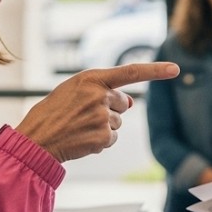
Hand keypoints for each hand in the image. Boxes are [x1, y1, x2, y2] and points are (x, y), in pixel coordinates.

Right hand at [15, 62, 179, 161]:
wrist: (35, 139)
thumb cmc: (52, 113)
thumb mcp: (72, 92)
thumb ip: (101, 92)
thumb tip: (130, 104)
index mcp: (90, 78)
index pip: (130, 72)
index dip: (155, 71)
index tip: (175, 69)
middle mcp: (99, 95)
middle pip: (123, 103)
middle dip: (110, 109)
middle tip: (83, 115)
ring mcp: (102, 116)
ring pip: (117, 123)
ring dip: (103, 127)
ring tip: (79, 128)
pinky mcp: (103, 137)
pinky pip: (112, 138)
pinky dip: (101, 141)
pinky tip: (82, 139)